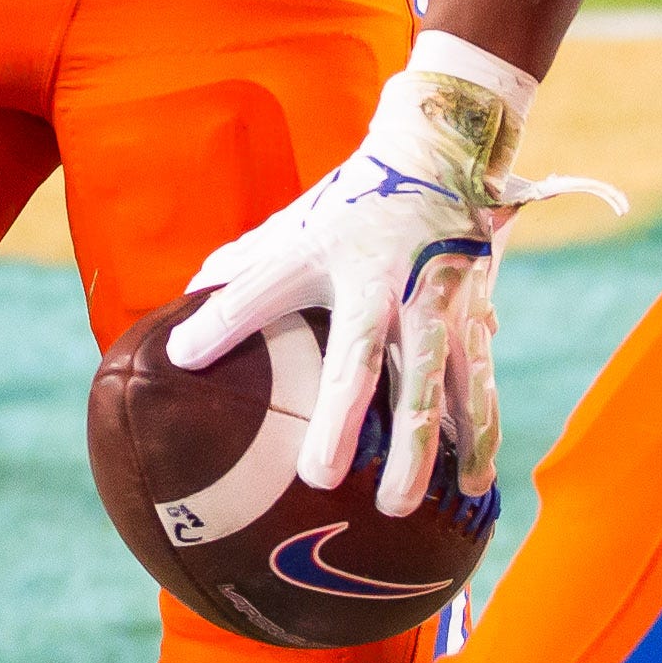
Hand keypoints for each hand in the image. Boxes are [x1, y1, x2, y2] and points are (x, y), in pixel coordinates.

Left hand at [170, 46, 622, 516]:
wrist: (445, 155)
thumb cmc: (354, 202)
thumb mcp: (296, 222)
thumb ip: (242, 266)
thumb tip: (182, 311)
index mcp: (326, 254)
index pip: (262, 287)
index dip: (222, 318)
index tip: (180, 357)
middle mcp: (383, 283)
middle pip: (361, 358)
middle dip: (340, 419)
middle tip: (317, 477)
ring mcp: (436, 304)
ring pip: (433, 385)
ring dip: (421, 449)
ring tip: (401, 507)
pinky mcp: (477, 319)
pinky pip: (481, 387)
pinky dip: (480, 438)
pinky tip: (473, 488)